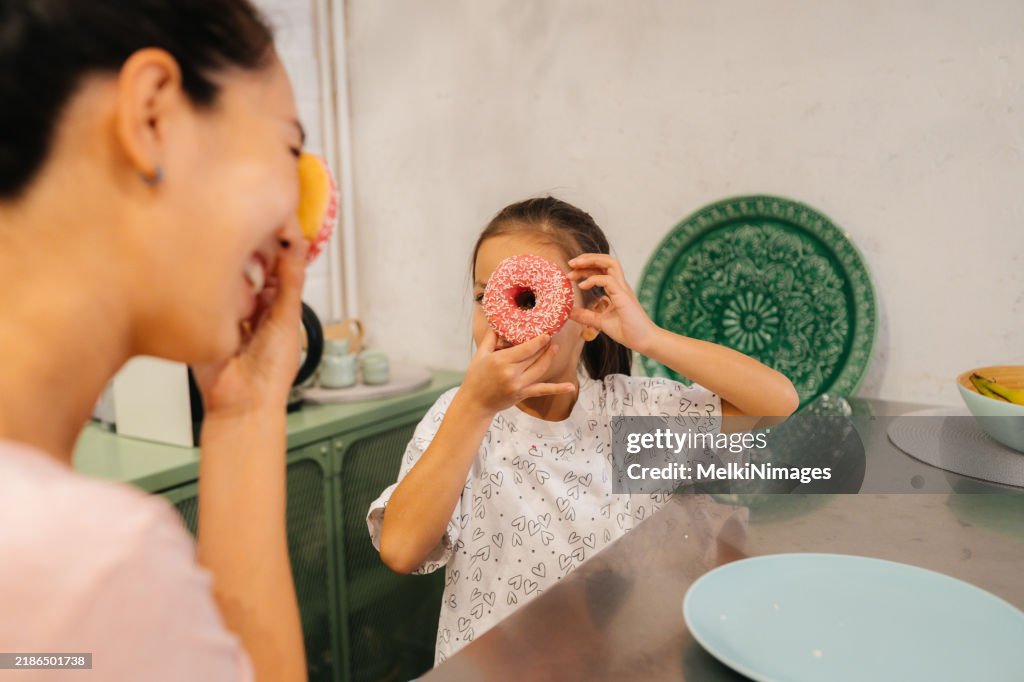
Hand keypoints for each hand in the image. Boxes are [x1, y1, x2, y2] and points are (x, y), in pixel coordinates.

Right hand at [192, 226, 308, 416]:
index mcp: (277, 304)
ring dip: (231, 275)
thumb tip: (299, 247)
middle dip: (250, 257)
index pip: (276, 265)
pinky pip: (205, 292)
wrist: (241, 402)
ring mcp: (225, 308)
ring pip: (227, 275)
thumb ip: (291, 283)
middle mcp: (251, 303)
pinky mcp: (203, 316)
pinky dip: (210, 288)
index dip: (276, 245)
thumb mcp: (287, 320)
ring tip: (238, 284)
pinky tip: (216, 291)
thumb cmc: (271, 373)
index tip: (274, 223)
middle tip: (250, 252)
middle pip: (249, 265)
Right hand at [459, 329, 575, 415]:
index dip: (539, 341)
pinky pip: (542, 390)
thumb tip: (497, 321)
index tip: (547, 333)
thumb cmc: (476, 377)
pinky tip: (570, 387)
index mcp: (501, 361)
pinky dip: (558, 389)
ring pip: (540, 369)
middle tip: (552, 336)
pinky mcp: (523, 394)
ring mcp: (519, 385)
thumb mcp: (480, 355)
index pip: (526, 348)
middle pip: (535, 357)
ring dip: (550, 358)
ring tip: (555, 349)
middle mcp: (512, 373)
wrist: (475, 403)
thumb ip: (490, 338)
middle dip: (545, 347)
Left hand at [568, 253, 658, 353]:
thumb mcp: (600, 322)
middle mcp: (621, 285)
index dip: (586, 267)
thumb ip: (585, 315)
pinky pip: (608, 280)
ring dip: (591, 261)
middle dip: (587, 258)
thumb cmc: (627, 331)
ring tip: (575, 265)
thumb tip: (568, 312)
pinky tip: (582, 286)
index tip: (570, 273)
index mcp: (617, 289)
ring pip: (610, 263)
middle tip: (570, 263)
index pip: (602, 269)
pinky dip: (593, 279)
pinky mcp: (624, 296)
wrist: (644, 341)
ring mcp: (623, 289)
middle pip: (606, 261)